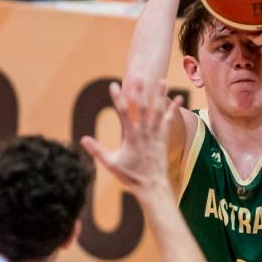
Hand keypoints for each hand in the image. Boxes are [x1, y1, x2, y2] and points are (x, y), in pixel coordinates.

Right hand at [81, 77, 181, 193]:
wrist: (152, 187)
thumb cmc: (131, 176)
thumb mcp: (111, 164)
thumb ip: (98, 151)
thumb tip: (83, 139)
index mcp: (131, 137)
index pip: (124, 113)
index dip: (119, 98)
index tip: (114, 85)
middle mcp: (145, 133)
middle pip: (143, 107)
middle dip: (141, 90)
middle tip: (139, 75)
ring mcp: (156, 135)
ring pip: (159, 111)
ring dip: (160, 95)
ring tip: (162, 80)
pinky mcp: (163, 139)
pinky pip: (169, 120)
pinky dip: (174, 109)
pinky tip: (178, 97)